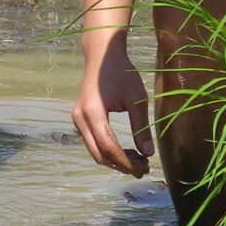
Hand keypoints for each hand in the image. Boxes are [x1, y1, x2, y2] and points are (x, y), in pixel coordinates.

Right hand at [72, 45, 155, 175]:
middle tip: (142, 170)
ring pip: (94, 150)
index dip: (126, 162)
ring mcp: (77, 119)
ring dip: (114, 159)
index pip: (109, 148)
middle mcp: (80, 118)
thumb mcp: (137, 98)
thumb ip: (141, 126)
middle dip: (120, 165)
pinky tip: (125, 150)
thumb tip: (148, 154)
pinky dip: (107, 150)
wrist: (101, 55)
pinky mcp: (79, 118)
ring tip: (137, 161)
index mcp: (93, 113)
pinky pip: (92, 142)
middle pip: (98, 154)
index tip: (144, 169)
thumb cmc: (122, 72)